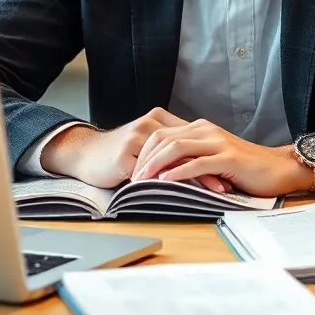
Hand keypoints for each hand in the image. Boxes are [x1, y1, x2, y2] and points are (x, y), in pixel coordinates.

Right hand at [39, 108, 230, 193]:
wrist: (84, 153)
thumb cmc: (116, 154)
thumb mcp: (144, 145)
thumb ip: (166, 148)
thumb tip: (195, 161)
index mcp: (158, 119)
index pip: (191, 138)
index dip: (211, 156)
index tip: (230, 173)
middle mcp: (150, 124)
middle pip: (186, 146)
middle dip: (208, 167)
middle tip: (226, 185)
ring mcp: (138, 136)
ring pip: (173, 158)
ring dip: (194, 176)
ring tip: (211, 192)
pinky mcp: (126, 152)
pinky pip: (153, 171)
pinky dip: (171, 183)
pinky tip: (184, 195)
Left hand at [131, 119, 314, 197]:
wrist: (277, 168)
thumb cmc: (245, 168)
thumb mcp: (213, 158)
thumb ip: (192, 158)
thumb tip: (164, 171)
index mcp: (200, 128)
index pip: (162, 133)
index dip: (144, 151)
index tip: (131, 169)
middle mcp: (206, 130)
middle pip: (164, 137)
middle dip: (144, 158)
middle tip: (131, 178)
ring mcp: (217, 142)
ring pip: (177, 147)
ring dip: (156, 164)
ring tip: (143, 180)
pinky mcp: (228, 157)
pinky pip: (197, 163)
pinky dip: (178, 172)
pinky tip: (166, 182)